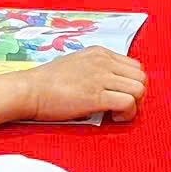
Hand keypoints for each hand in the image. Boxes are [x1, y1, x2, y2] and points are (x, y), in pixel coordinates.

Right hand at [23, 47, 146, 122]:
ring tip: (118, 113)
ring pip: (139, 89)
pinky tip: (114, 118)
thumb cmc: (47, 83)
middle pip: (141, 77)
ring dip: (134, 105)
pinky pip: (128, 103)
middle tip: (123, 107)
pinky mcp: (96, 95)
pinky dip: (126, 114)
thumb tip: (112, 85)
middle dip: (137, 95)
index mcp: (100, 53)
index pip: (135, 66)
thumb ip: (97, 70)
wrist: (29, 91)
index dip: (132, 84)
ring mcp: (100, 77)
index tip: (121, 95)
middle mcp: (103, 62)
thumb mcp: (77, 64)